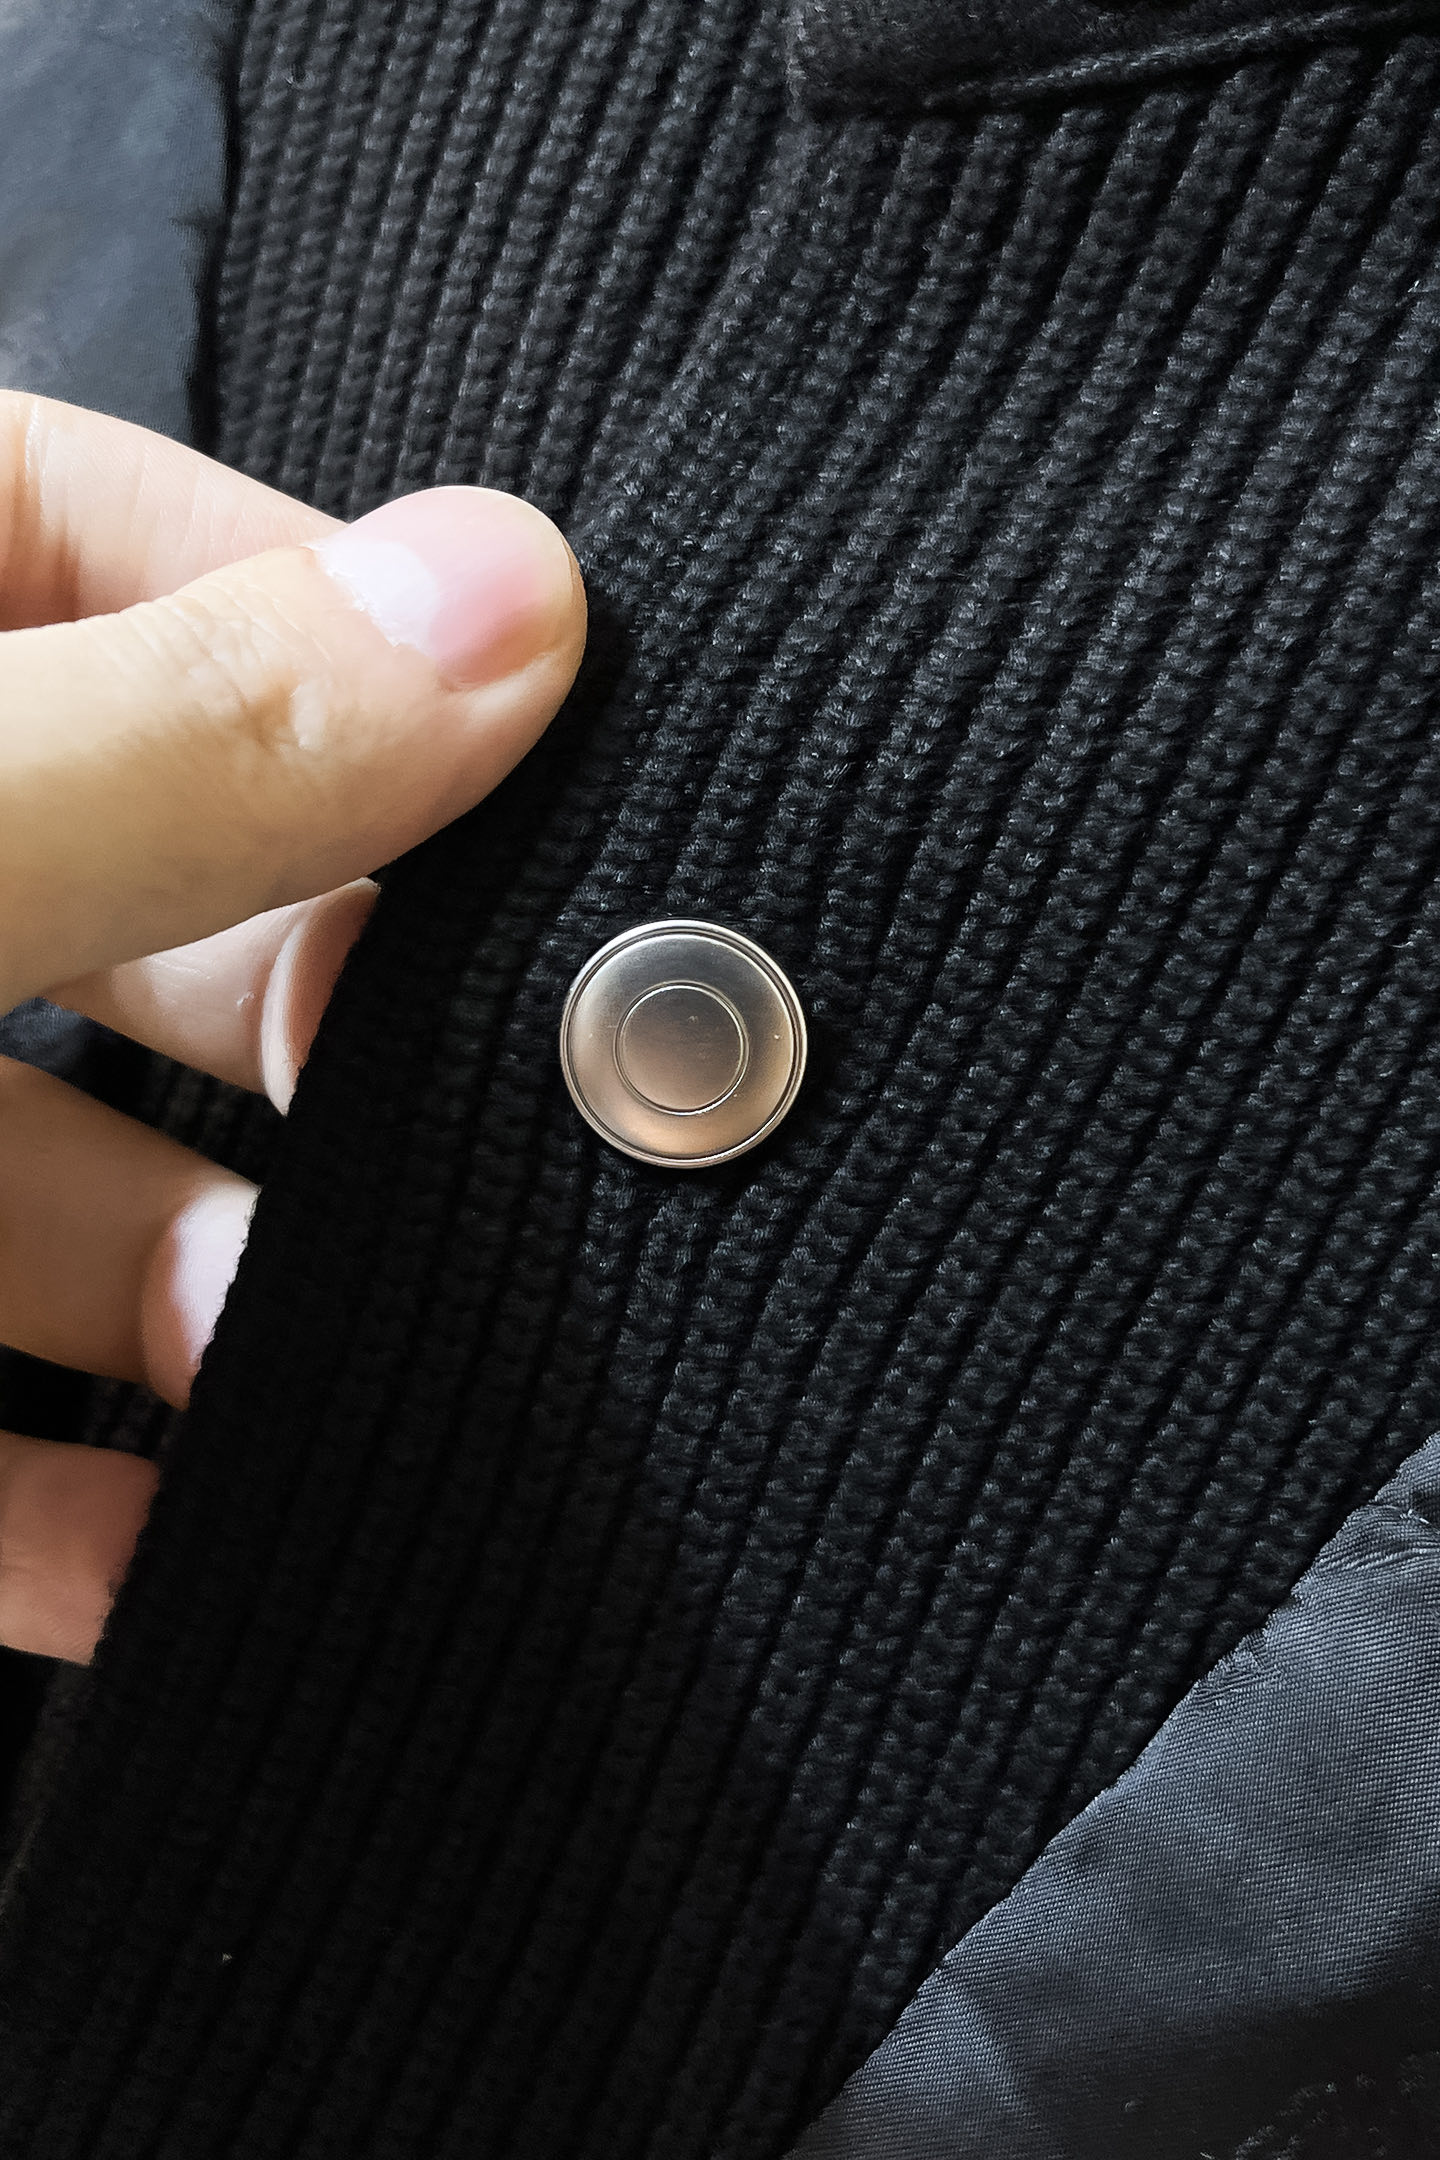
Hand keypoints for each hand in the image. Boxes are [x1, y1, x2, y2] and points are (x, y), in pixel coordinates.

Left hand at [0, 392, 586, 1664]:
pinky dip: (59, 1507)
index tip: (573, 783)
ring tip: (320, 1356)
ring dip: (206, 1293)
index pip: (155, 553)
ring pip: (55, 1184)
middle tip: (482, 1121)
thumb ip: (172, 742)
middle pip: (150, 898)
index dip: (370, 654)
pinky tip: (166, 1557)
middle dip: (322, 1031)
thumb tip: (506, 610)